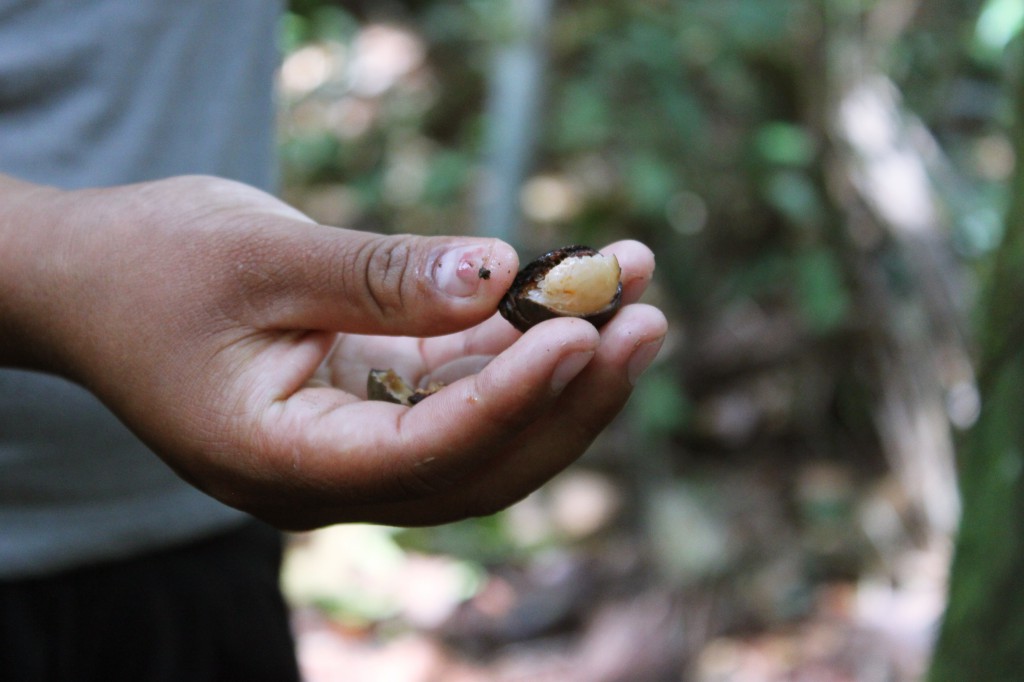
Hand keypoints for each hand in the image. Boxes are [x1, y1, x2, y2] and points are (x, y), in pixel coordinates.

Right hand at [1, 175, 666, 528]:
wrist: (90, 281)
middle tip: (647, 315)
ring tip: (633, 290)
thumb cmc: (148, 266)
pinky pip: (462, 391)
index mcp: (281, 465)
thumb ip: (382, 276)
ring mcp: (355, 448)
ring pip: (484, 434)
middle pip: (479, 464)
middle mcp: (330, 478)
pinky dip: (518, 346)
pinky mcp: (373, 407)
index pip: (423, 454)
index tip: (584, 331)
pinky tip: (570, 293)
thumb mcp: (260, 257)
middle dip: (571, 396)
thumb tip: (500, 273)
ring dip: (563, 368)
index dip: (513, 399)